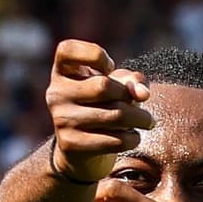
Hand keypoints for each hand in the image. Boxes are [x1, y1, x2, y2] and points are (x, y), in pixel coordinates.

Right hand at [44, 40, 149, 181]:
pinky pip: (114, 140)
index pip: (68, 50)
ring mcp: (61, 119)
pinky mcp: (71, 144)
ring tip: (146, 121)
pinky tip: (133, 137)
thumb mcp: (117, 86)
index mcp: (62, 72)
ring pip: (115, 115)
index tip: (109, 68)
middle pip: (103, 86)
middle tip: (144, 104)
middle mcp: (56, 93)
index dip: (94, 54)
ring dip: (140, 119)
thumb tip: (142, 93)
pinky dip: (132, 138)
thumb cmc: (102, 107)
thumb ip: (132, 81)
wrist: (81, 151)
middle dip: (130, 96)